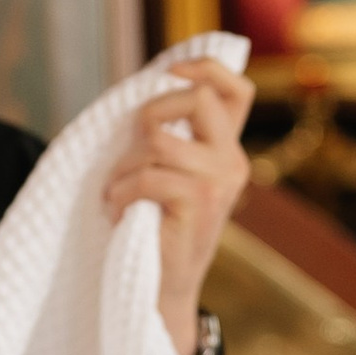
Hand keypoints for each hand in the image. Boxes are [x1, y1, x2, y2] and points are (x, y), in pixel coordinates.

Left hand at [104, 60, 253, 354]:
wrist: (164, 288)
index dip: (205, 66)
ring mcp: (218, 184)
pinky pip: (147, 176)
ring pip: (160, 140)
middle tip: (132, 149)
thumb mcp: (170, 174)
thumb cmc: (157, 228)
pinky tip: (119, 210)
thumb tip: (148, 90)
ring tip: (119, 190)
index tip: (170, 70)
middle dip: (151, 113)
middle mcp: (231, 162)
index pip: (236, 89)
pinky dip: (121, 192)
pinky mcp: (196, 205)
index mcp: (227, 150)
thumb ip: (171, 137)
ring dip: (125, 165)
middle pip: (197, 99)